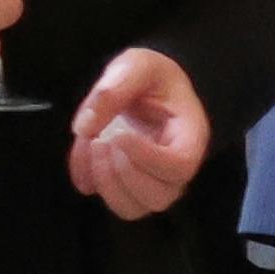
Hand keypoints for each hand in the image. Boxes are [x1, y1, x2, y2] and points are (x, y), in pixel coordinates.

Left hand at [68, 45, 212, 219]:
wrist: (150, 87)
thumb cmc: (154, 76)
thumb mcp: (139, 65)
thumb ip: (115, 86)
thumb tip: (85, 125)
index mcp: (190, 136)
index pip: (180, 166)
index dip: (147, 158)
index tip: (119, 135)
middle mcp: (175, 168)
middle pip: (158, 197)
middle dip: (123, 173)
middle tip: (104, 140)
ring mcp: (152, 181)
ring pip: (134, 208)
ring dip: (106, 183)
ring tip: (94, 146)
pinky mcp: (127, 186)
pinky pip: (109, 200)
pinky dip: (88, 181)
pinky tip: (84, 153)